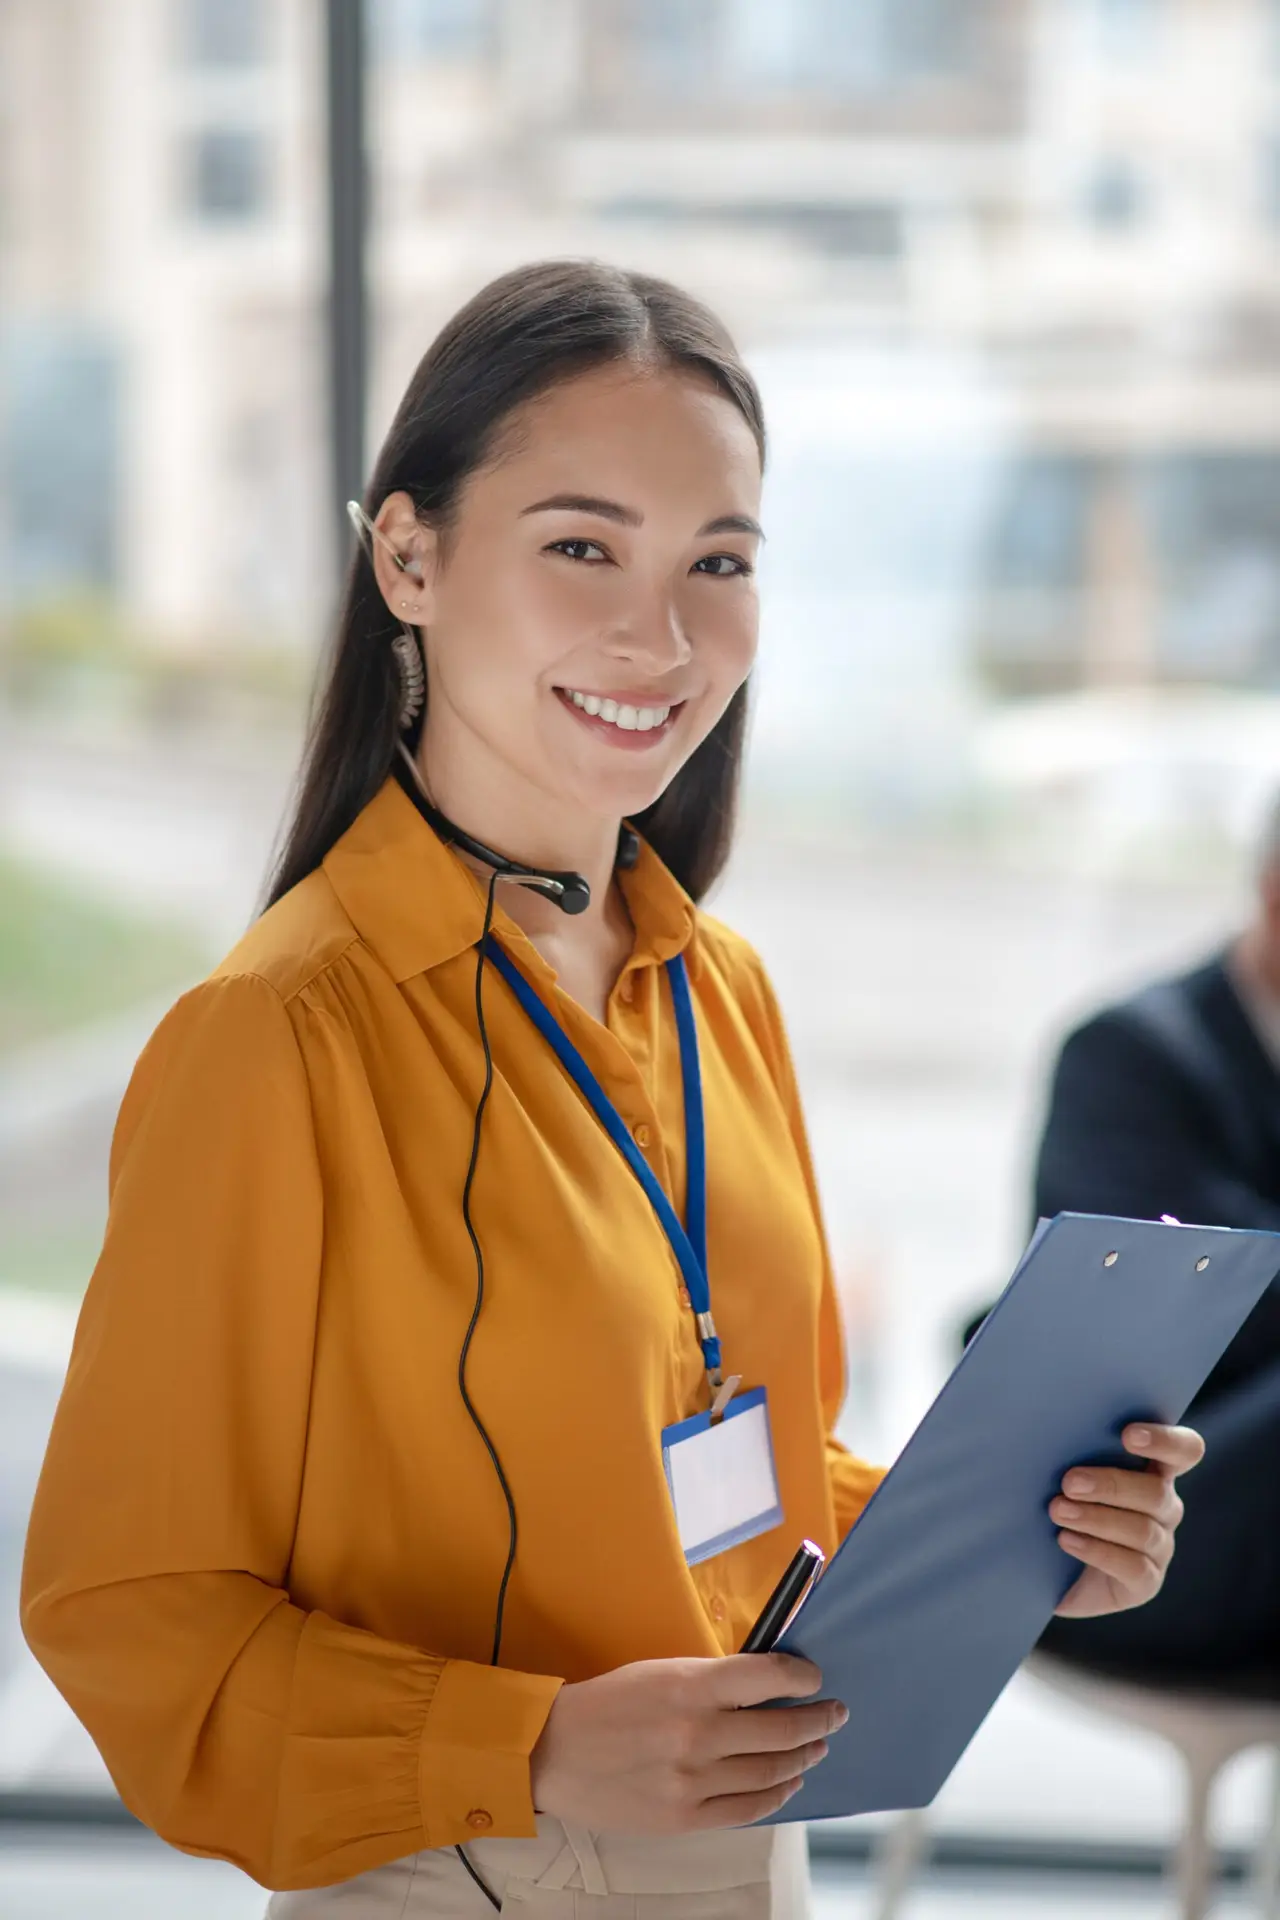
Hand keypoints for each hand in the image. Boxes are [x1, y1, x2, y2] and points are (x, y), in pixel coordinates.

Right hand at [529, 1653, 845, 1832]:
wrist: (554, 1752)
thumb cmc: (607, 1704)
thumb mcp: (659, 1672)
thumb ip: (711, 1679)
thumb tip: (764, 1682)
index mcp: (690, 1687)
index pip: (767, 1676)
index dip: (801, 1676)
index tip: (815, 1677)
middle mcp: (697, 1734)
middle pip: (781, 1728)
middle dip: (818, 1719)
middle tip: (835, 1714)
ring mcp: (693, 1780)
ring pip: (770, 1770)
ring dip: (802, 1756)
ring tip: (817, 1746)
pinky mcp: (685, 1817)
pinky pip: (747, 1808)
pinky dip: (776, 1794)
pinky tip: (788, 1782)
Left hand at [1050, 1421, 1204, 1618]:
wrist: (1049, 1568)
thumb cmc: (1062, 1502)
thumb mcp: (1069, 1475)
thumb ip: (1076, 1452)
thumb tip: (1049, 1428)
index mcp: (1154, 1471)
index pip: (1185, 1450)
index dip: (1165, 1440)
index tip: (1127, 1435)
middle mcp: (1164, 1507)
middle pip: (1157, 1492)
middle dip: (1111, 1484)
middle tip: (1070, 1482)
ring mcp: (1160, 1546)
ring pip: (1142, 1530)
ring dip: (1097, 1518)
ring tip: (1058, 1511)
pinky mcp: (1146, 1582)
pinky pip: (1133, 1567)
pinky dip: (1097, 1550)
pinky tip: (1066, 1540)